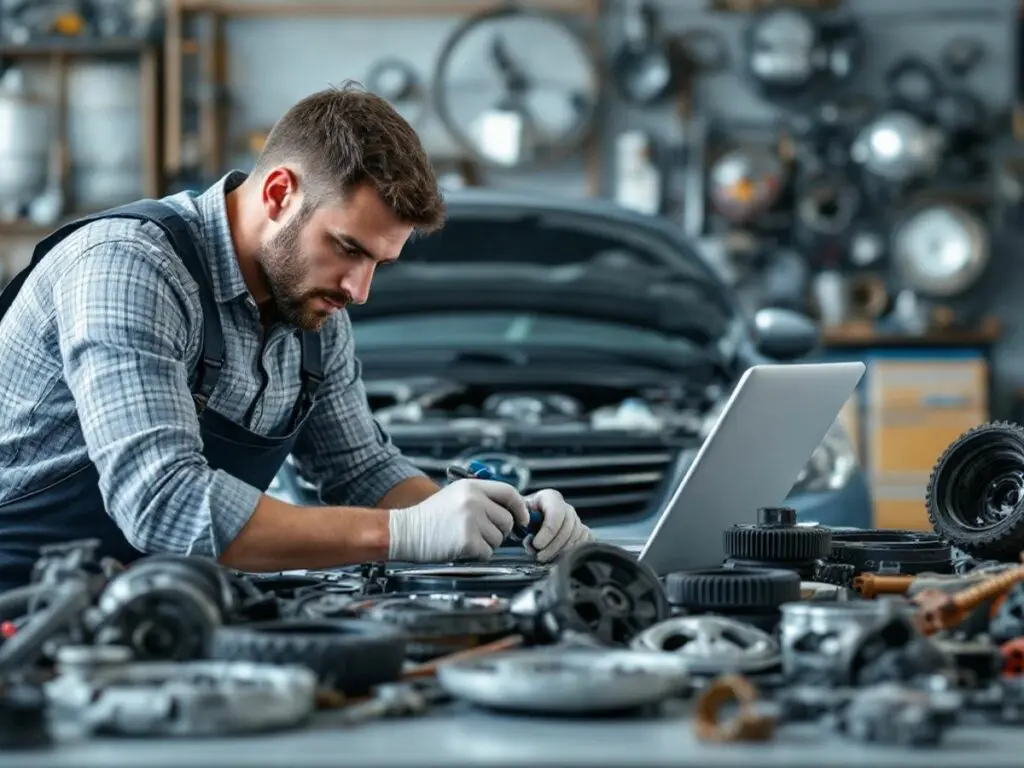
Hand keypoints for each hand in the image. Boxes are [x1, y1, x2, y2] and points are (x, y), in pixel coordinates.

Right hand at [387, 479, 528, 562]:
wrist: (405, 531)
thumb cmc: (429, 517)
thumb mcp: (455, 495)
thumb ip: (482, 498)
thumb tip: (512, 511)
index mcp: (472, 487)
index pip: (509, 492)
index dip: (520, 507)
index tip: (522, 519)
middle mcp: (474, 501)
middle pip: (507, 520)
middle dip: (499, 531)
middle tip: (480, 533)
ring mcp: (471, 520)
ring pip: (499, 539)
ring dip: (487, 544)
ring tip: (465, 538)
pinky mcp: (468, 541)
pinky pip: (487, 553)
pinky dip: (478, 555)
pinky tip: (461, 548)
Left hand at [524, 489, 593, 562]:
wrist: (530, 518)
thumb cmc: (523, 516)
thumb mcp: (517, 513)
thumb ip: (520, 521)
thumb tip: (528, 534)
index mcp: (550, 497)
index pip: (556, 514)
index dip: (547, 532)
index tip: (536, 544)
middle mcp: (566, 507)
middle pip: (567, 528)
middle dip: (553, 546)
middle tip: (539, 556)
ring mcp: (576, 519)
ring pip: (575, 537)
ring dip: (560, 551)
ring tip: (545, 557)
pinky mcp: (581, 530)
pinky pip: (583, 542)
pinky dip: (571, 551)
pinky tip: (557, 556)